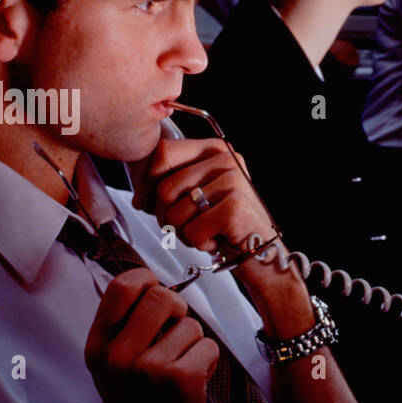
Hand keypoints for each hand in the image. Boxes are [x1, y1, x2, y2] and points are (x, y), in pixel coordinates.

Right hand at [84, 268, 219, 402]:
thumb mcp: (113, 366)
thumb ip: (125, 326)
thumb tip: (153, 282)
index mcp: (98, 347)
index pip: (123, 286)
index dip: (147, 282)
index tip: (156, 301)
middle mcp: (117, 355)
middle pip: (163, 295)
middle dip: (178, 313)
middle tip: (174, 340)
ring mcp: (148, 368)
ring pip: (191, 324)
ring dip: (194, 345)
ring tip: (179, 373)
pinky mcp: (180, 380)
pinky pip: (209, 345)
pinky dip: (209, 362)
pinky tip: (194, 384)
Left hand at [132, 137, 301, 302]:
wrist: (261, 253)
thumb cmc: (225, 225)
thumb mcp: (198, 194)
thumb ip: (172, 181)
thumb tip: (139, 195)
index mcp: (213, 149)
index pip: (162, 153)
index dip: (146, 182)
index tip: (146, 203)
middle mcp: (225, 159)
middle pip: (165, 187)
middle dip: (164, 216)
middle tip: (184, 227)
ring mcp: (232, 181)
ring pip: (175, 211)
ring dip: (182, 233)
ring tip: (203, 233)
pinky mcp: (235, 207)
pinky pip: (192, 230)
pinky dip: (199, 244)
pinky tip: (216, 241)